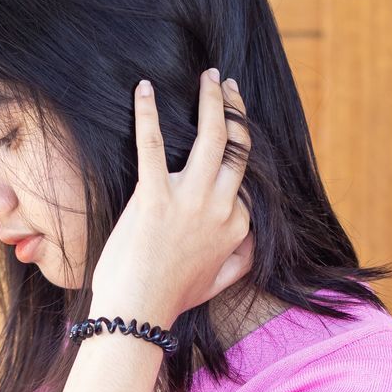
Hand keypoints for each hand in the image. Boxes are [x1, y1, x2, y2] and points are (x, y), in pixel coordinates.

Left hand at [89, 68, 252, 328]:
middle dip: (234, 110)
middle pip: (237, 147)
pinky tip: (143, 89)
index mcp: (236, 227)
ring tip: (209, 77)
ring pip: (212, 137)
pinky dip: (148, 114)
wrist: (138, 314)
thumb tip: (252, 247)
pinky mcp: (154, 198)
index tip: (228, 136)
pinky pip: (153, 145)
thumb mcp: (217, 284)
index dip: (235, 159)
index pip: (243, 182)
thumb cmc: (171, 299)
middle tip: (225, 85)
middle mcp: (220, 208)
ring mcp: (189, 201)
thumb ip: (240, 262)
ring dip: (212, 100)